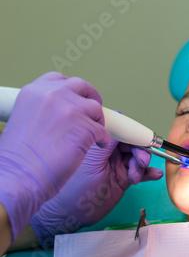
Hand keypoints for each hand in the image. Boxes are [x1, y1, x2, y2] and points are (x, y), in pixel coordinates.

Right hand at [0, 72, 109, 242]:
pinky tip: (97, 146)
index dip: (71, 90)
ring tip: (93, 135)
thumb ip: (42, 110)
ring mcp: (71, 109)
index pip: (58, 80)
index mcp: (34, 92)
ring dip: (97, 121)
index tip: (76, 98)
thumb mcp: (24, 120)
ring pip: (95, 108)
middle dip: (90, 98)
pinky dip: (102, 139)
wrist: (19, 176)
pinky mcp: (86, 128)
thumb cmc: (18, 158)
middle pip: (82, 87)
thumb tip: (59, 115)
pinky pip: (103, 130)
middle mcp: (53, 94)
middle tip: (93, 113)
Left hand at [30, 141, 162, 247]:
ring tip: (137, 176)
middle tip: (142, 161)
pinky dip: (149, 173)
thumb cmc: (74, 186)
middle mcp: (109, 152)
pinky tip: (154, 175)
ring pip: (138, 158)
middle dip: (140, 151)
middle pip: (132, 143)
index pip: (120, 130)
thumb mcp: (93, 159)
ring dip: (143, 164)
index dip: (132, 132)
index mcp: (99, 142)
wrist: (71, 213)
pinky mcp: (123, 178)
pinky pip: (141, 172)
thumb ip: (109, 140)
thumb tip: (120, 117)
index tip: (143, 137)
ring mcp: (117, 165)